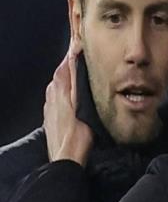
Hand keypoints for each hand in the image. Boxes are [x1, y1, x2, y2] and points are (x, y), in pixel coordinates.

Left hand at [43, 46, 92, 165]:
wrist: (66, 158)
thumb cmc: (78, 132)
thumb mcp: (80, 101)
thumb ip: (76, 78)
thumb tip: (74, 55)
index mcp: (58, 90)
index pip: (64, 65)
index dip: (72, 54)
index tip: (81, 43)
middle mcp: (51, 96)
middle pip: (61, 75)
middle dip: (71, 65)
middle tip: (84, 57)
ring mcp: (50, 107)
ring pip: (59, 86)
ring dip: (68, 78)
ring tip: (81, 73)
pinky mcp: (52, 117)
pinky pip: (58, 97)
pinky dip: (66, 90)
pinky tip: (74, 94)